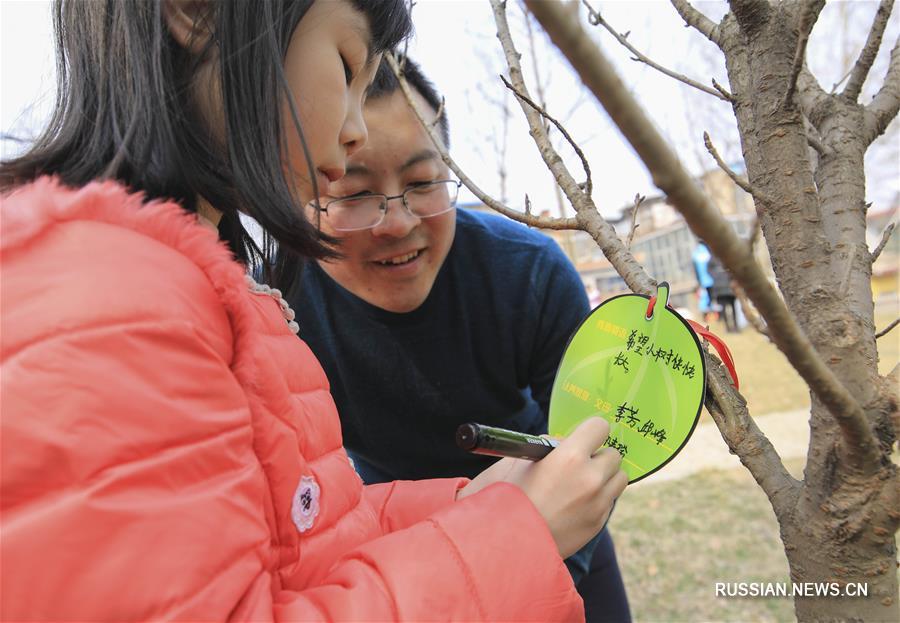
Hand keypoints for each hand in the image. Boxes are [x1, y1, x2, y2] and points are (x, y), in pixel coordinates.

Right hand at [458, 418, 626, 558]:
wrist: (505, 544)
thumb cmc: (506, 497)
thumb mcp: (519, 461)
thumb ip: (546, 446)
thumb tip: (561, 442)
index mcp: (570, 457)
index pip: (599, 427)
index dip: (589, 431)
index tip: (582, 438)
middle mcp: (591, 479)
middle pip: (613, 454)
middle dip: (597, 456)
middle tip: (578, 464)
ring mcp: (597, 504)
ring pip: (619, 478)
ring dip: (604, 477)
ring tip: (581, 484)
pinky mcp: (598, 524)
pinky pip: (609, 501)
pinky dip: (598, 499)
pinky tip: (574, 505)